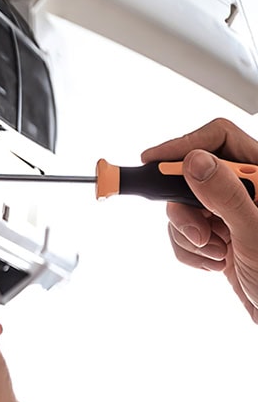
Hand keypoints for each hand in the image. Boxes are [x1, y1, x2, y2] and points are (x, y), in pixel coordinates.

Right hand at [141, 118, 257, 321]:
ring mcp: (232, 212)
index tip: (153, 162)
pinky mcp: (219, 234)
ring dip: (189, 234)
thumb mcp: (255, 234)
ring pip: (183, 206)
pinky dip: (189, 250)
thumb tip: (194, 163)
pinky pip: (184, 231)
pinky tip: (215, 263)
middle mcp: (248, 189)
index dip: (184, 146)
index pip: (219, 139)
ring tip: (216, 253)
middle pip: (192, 174)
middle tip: (195, 231)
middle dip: (185, 208)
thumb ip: (225, 195)